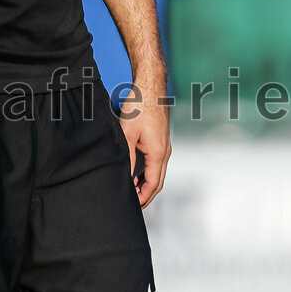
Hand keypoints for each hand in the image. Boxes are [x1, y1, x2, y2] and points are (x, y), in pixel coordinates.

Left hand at [119, 82, 171, 207]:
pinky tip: (136, 173)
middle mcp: (165, 151)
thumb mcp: (127, 133)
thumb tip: (125, 177)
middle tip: (132, 204)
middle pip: (158, 182)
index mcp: (158, 153)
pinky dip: (148, 172)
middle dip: (146, 195)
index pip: (153, 184)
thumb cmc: (140, 106)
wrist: (150, 86)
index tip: (132, 206)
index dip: (143, 198)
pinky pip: (157, 162)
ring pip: (158, 172)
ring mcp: (165, 145)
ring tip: (132, 191)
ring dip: (147, 184)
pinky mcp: (161, 139)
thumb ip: (127, 158)